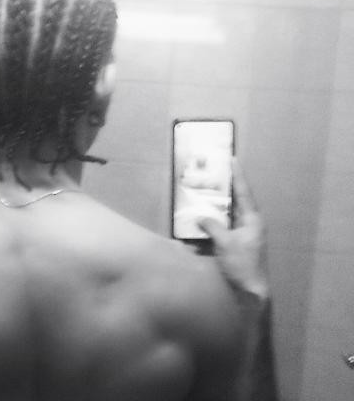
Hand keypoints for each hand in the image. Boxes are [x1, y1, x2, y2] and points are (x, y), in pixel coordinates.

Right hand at [198, 159, 268, 299]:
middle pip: (235, 201)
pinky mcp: (236, 245)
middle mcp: (250, 224)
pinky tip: (199, 228)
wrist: (251, 292)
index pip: (244, 192)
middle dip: (223, 190)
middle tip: (213, 175)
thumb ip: (212, 226)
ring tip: (202, 198)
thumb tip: (200, 217)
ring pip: (226, 216)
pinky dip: (211, 227)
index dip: (237, 175)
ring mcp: (243, 235)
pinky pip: (222, 230)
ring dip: (214, 210)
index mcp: (252, 219)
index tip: (232, 159)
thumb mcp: (225, 243)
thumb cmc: (243, 265)